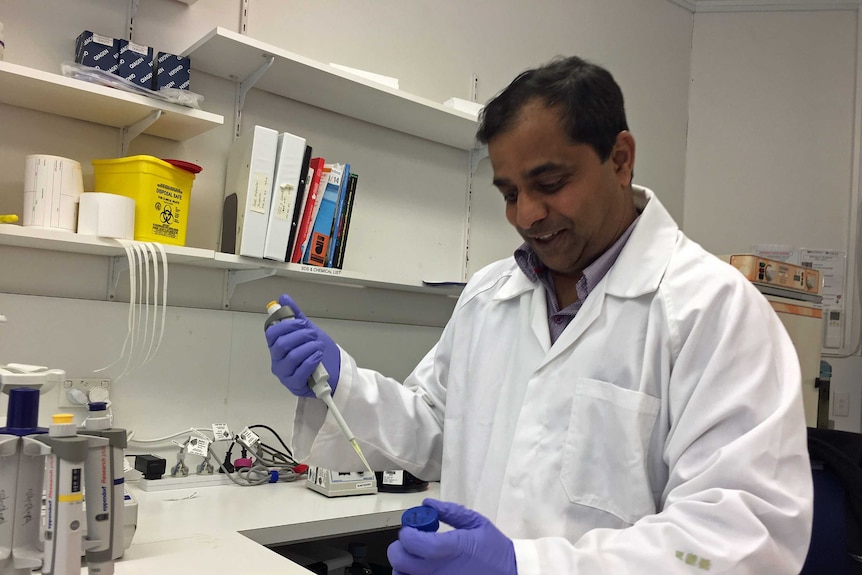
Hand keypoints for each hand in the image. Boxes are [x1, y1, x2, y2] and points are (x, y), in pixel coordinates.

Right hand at [265, 294, 340, 397]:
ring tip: (319, 345)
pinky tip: (318, 356)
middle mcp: (278, 360)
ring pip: (291, 357)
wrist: (335, 370)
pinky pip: (300, 372)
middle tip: (313, 334)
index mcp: (277, 346)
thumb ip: (295, 315)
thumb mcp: (308, 330)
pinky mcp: (296, 385)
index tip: (300, 322)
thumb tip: (283, 298)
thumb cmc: (318, 352)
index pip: (271, 333)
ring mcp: (285, 374)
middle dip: (300, 336)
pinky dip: (311, 360)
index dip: (286, 325)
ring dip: (309, 347)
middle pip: (280, 345)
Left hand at [388, 498, 516, 574]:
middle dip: (399, 548)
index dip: (406, 533)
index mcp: (452, 549)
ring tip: (416, 558)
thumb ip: (451, 512)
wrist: (511, 574)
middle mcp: (441, 570)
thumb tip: (427, 504)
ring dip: (403, 566)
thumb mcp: (476, 523)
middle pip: (401, 562)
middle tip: (411, 542)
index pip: (415, 543)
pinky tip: (421, 570)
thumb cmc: (493, 549)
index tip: (412, 528)